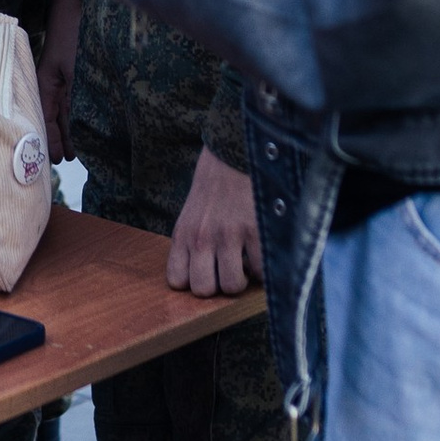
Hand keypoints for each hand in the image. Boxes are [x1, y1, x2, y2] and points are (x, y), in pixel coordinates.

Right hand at [39, 0, 80, 159]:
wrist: (76, 10)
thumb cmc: (72, 36)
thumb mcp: (73, 70)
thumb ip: (72, 98)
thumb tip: (73, 127)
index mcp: (44, 86)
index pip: (45, 120)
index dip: (51, 140)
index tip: (56, 160)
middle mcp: (51, 87)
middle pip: (52, 119)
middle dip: (57, 139)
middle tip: (64, 161)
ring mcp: (62, 82)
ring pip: (62, 113)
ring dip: (66, 131)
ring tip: (73, 152)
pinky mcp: (73, 77)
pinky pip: (70, 103)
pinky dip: (73, 118)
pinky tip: (79, 128)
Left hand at [168, 148, 261, 294]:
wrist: (236, 151)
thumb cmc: (215, 183)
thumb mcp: (192, 212)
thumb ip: (193, 241)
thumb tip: (205, 274)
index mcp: (183, 234)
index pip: (177, 280)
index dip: (193, 282)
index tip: (206, 273)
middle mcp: (201, 237)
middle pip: (203, 289)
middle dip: (218, 285)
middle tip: (228, 271)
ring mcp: (227, 235)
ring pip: (231, 285)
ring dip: (242, 279)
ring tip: (246, 264)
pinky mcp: (253, 230)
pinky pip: (259, 269)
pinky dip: (262, 268)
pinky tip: (260, 253)